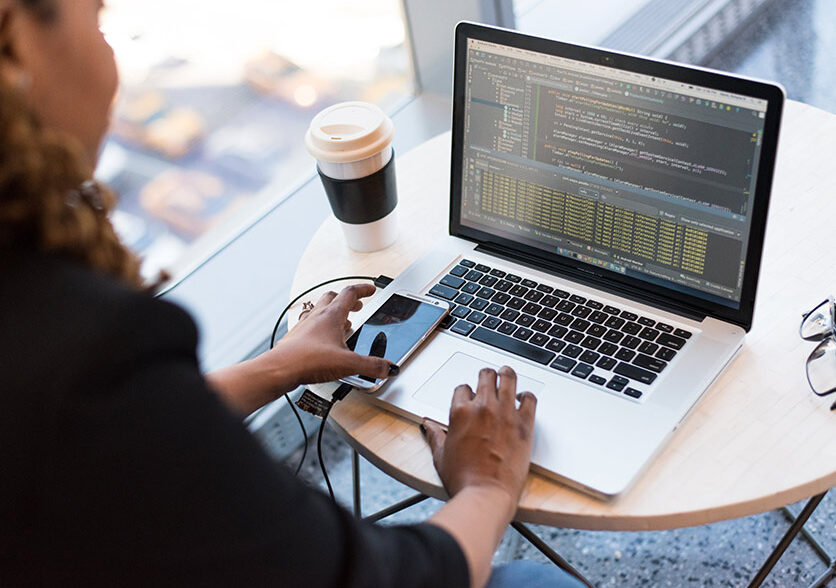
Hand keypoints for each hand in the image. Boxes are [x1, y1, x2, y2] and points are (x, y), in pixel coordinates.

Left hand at [269, 284, 394, 386]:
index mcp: (331, 315)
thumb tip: (389, 367)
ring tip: (342, 323)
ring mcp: (304, 326)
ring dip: (333, 312)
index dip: (363, 289)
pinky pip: (310, 324)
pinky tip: (323, 340)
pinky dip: (320, 326)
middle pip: (333, 297)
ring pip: (320, 309)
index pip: (350, 293)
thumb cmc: (308, 360)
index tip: (371, 289)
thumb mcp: (348, 364)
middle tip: (357, 305)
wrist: (280, 369)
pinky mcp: (296, 338)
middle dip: (347, 300)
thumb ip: (372, 366)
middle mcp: (317, 316)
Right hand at [423, 366, 536, 505]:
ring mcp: (505, 413)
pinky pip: (529, 398)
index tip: (470, 399)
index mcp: (460, 412)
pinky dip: (527, 396)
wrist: (486, 494)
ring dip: (506, 375)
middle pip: (486, 375)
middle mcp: (483, 407)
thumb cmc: (463, 478)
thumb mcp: (440, 455)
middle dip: (486, 376)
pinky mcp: (524, 424)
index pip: (463, 388)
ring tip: (506, 375)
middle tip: (489, 379)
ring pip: (508, 378)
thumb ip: (435, 435)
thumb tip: (427, 425)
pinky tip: (524, 399)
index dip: (466, 393)